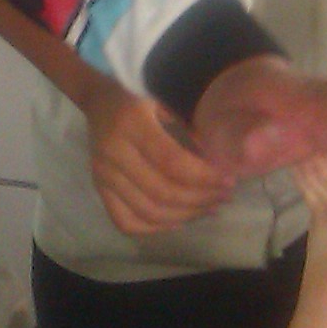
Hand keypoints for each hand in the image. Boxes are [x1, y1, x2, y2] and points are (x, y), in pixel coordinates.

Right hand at [84, 83, 234, 237]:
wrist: (98, 101)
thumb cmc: (138, 99)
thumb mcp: (165, 102)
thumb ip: (189, 131)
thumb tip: (219, 163)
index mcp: (132, 124)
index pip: (172, 162)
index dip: (204, 177)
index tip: (228, 180)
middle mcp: (114, 152)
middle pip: (162, 192)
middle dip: (200, 199)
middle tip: (224, 196)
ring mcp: (103, 175)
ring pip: (147, 212)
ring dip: (184, 216)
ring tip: (209, 209)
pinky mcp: (99, 189)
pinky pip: (125, 221)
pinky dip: (154, 228)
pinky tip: (178, 220)